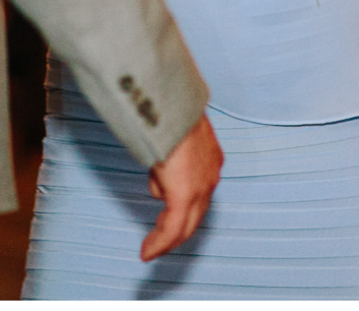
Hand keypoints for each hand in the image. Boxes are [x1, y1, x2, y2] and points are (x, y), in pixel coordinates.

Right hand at [142, 116, 221, 261]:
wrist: (171, 106)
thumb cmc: (169, 112)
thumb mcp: (172, 137)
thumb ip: (170, 158)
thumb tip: (160, 177)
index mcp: (210, 159)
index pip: (199, 194)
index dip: (185, 211)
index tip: (169, 219)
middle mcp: (210, 175)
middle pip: (195, 215)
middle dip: (176, 233)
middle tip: (160, 244)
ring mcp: (200, 187)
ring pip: (184, 225)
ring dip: (165, 238)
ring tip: (151, 246)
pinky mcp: (184, 195)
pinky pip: (172, 228)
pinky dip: (159, 243)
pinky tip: (148, 252)